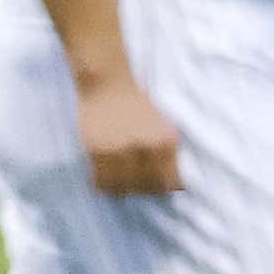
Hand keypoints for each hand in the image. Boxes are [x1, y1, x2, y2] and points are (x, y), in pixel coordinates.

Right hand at [76, 70, 182, 198]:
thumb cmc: (138, 105)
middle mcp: (145, 147)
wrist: (107, 82)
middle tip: (137, 186)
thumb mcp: (164, 126)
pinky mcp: (97, 150)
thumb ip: (170, 154)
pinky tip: (106, 181)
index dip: (164, 188)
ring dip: (123, 190)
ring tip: (121, 184)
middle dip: (144, 190)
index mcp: (166, 142)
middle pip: (148, 188)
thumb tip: (176, 187)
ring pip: (124, 188)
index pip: (170, 183)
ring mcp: (120, 150)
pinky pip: (101, 181)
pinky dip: (104, 185)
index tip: (157, 187)